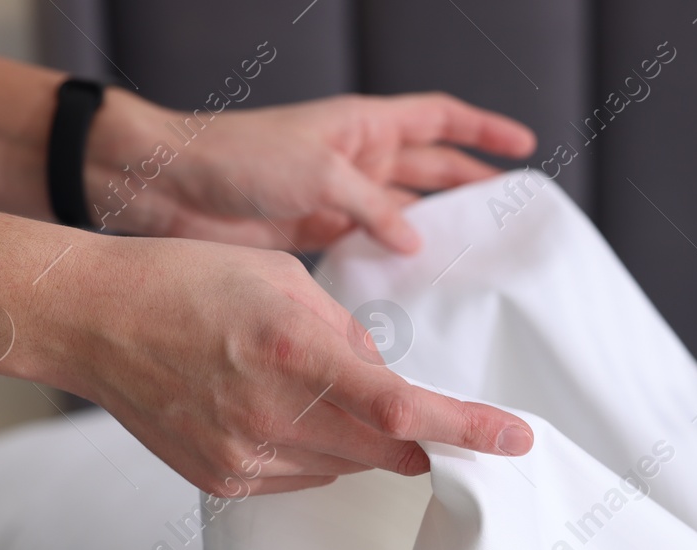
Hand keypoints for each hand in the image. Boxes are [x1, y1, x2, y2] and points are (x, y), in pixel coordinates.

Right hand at [40, 233, 533, 495]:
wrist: (91, 319)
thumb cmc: (189, 282)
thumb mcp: (287, 281)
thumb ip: (350, 337)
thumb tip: (388, 383)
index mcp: (296, 353)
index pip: (405, 409)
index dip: (468, 429)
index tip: (516, 438)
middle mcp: (272, 415)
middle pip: (386, 448)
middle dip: (416, 433)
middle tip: (422, 411)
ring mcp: (245, 456)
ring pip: (346, 464)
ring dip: (356, 435)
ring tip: (299, 383)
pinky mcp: (223, 479)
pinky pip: (302, 475)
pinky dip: (311, 448)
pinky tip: (270, 408)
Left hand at [85, 90, 536, 250]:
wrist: (171, 187)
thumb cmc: (238, 158)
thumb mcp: (319, 175)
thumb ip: (375, 208)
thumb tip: (417, 243)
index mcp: (363, 125)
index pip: (440, 118)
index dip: (484, 130)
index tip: (525, 147)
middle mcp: (357, 158)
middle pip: (432, 169)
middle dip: (472, 188)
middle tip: (513, 215)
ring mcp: (340, 198)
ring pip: (407, 213)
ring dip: (440, 231)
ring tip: (479, 256)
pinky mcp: (319, 234)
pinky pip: (374, 247)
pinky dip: (397, 262)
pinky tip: (420, 283)